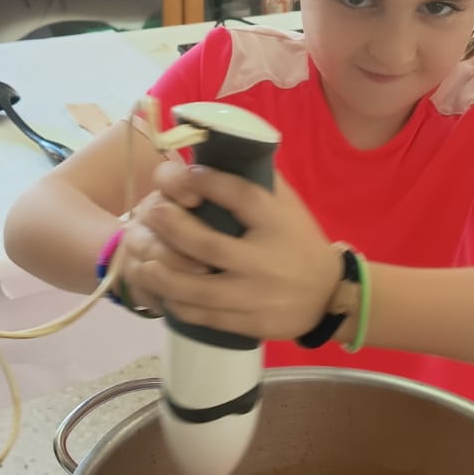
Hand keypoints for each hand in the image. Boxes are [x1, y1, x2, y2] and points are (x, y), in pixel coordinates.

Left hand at [134, 162, 340, 340]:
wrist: (328, 295)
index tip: (184, 175)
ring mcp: (256, 295)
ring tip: (145, 262)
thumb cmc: (297, 241)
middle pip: (207, 245)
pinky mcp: (249, 322)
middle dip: (171, 227)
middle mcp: (265, 260)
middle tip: (152, 214)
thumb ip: (256, 181)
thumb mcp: (286, 206)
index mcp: (277, 224)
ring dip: (164, 275)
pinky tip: (165, 293)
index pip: (239, 194)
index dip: (205, 181)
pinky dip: (179, 305)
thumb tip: (214, 152)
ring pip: (197, 289)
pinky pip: (205, 317)